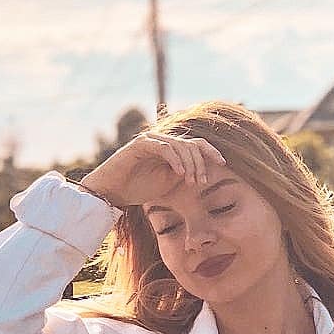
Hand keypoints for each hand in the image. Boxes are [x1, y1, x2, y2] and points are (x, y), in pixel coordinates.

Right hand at [80, 130, 227, 208]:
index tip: (222, 163)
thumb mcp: (168, 184)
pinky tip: (180, 174)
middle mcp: (162, 142)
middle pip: (191, 144)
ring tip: (190, 181)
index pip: (195, 144)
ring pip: (180, 145)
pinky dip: (175, 160)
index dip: (210, 151)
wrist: (112, 192)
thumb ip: (184, 175)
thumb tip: (204, 173)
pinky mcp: (140, 145)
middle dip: (200, 163)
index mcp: (170, 150)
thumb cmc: (137, 188)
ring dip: (189, 164)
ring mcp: (151, 141)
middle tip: (200, 182)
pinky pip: (164, 148)